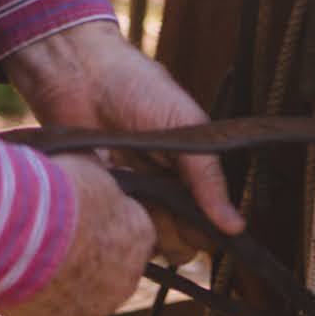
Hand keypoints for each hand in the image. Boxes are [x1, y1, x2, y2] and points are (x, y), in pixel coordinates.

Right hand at [0, 152, 154, 315]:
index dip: (103, 220)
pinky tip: (14, 274)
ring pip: (79, 294)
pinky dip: (34, 297)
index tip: (78, 211)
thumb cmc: (53, 189)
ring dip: (60, 278)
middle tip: (51, 234)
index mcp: (140, 235)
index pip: (132, 230)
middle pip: (109, 267)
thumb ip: (97, 172)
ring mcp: (93, 309)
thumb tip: (92, 163)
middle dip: (85, 254)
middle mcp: (126, 280)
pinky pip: (48, 313)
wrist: (17, 229)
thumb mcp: (85, 162)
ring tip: (26, 253)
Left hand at [3, 20, 243, 259]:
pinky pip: (116, 229)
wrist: (79, 74)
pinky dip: (117, 224)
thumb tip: (236, 226)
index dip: (203, 228)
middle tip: (158, 205)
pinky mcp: (101, 197)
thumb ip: (207, 174)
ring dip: (146, 231)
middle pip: (180, 240)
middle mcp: (164, 189)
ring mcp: (132, 196)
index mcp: (191, 170)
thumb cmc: (136, 87)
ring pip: (149, 241)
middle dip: (174, 233)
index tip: (190, 218)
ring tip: (133, 197)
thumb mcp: (183, 123)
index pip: (207, 222)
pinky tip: (112, 198)